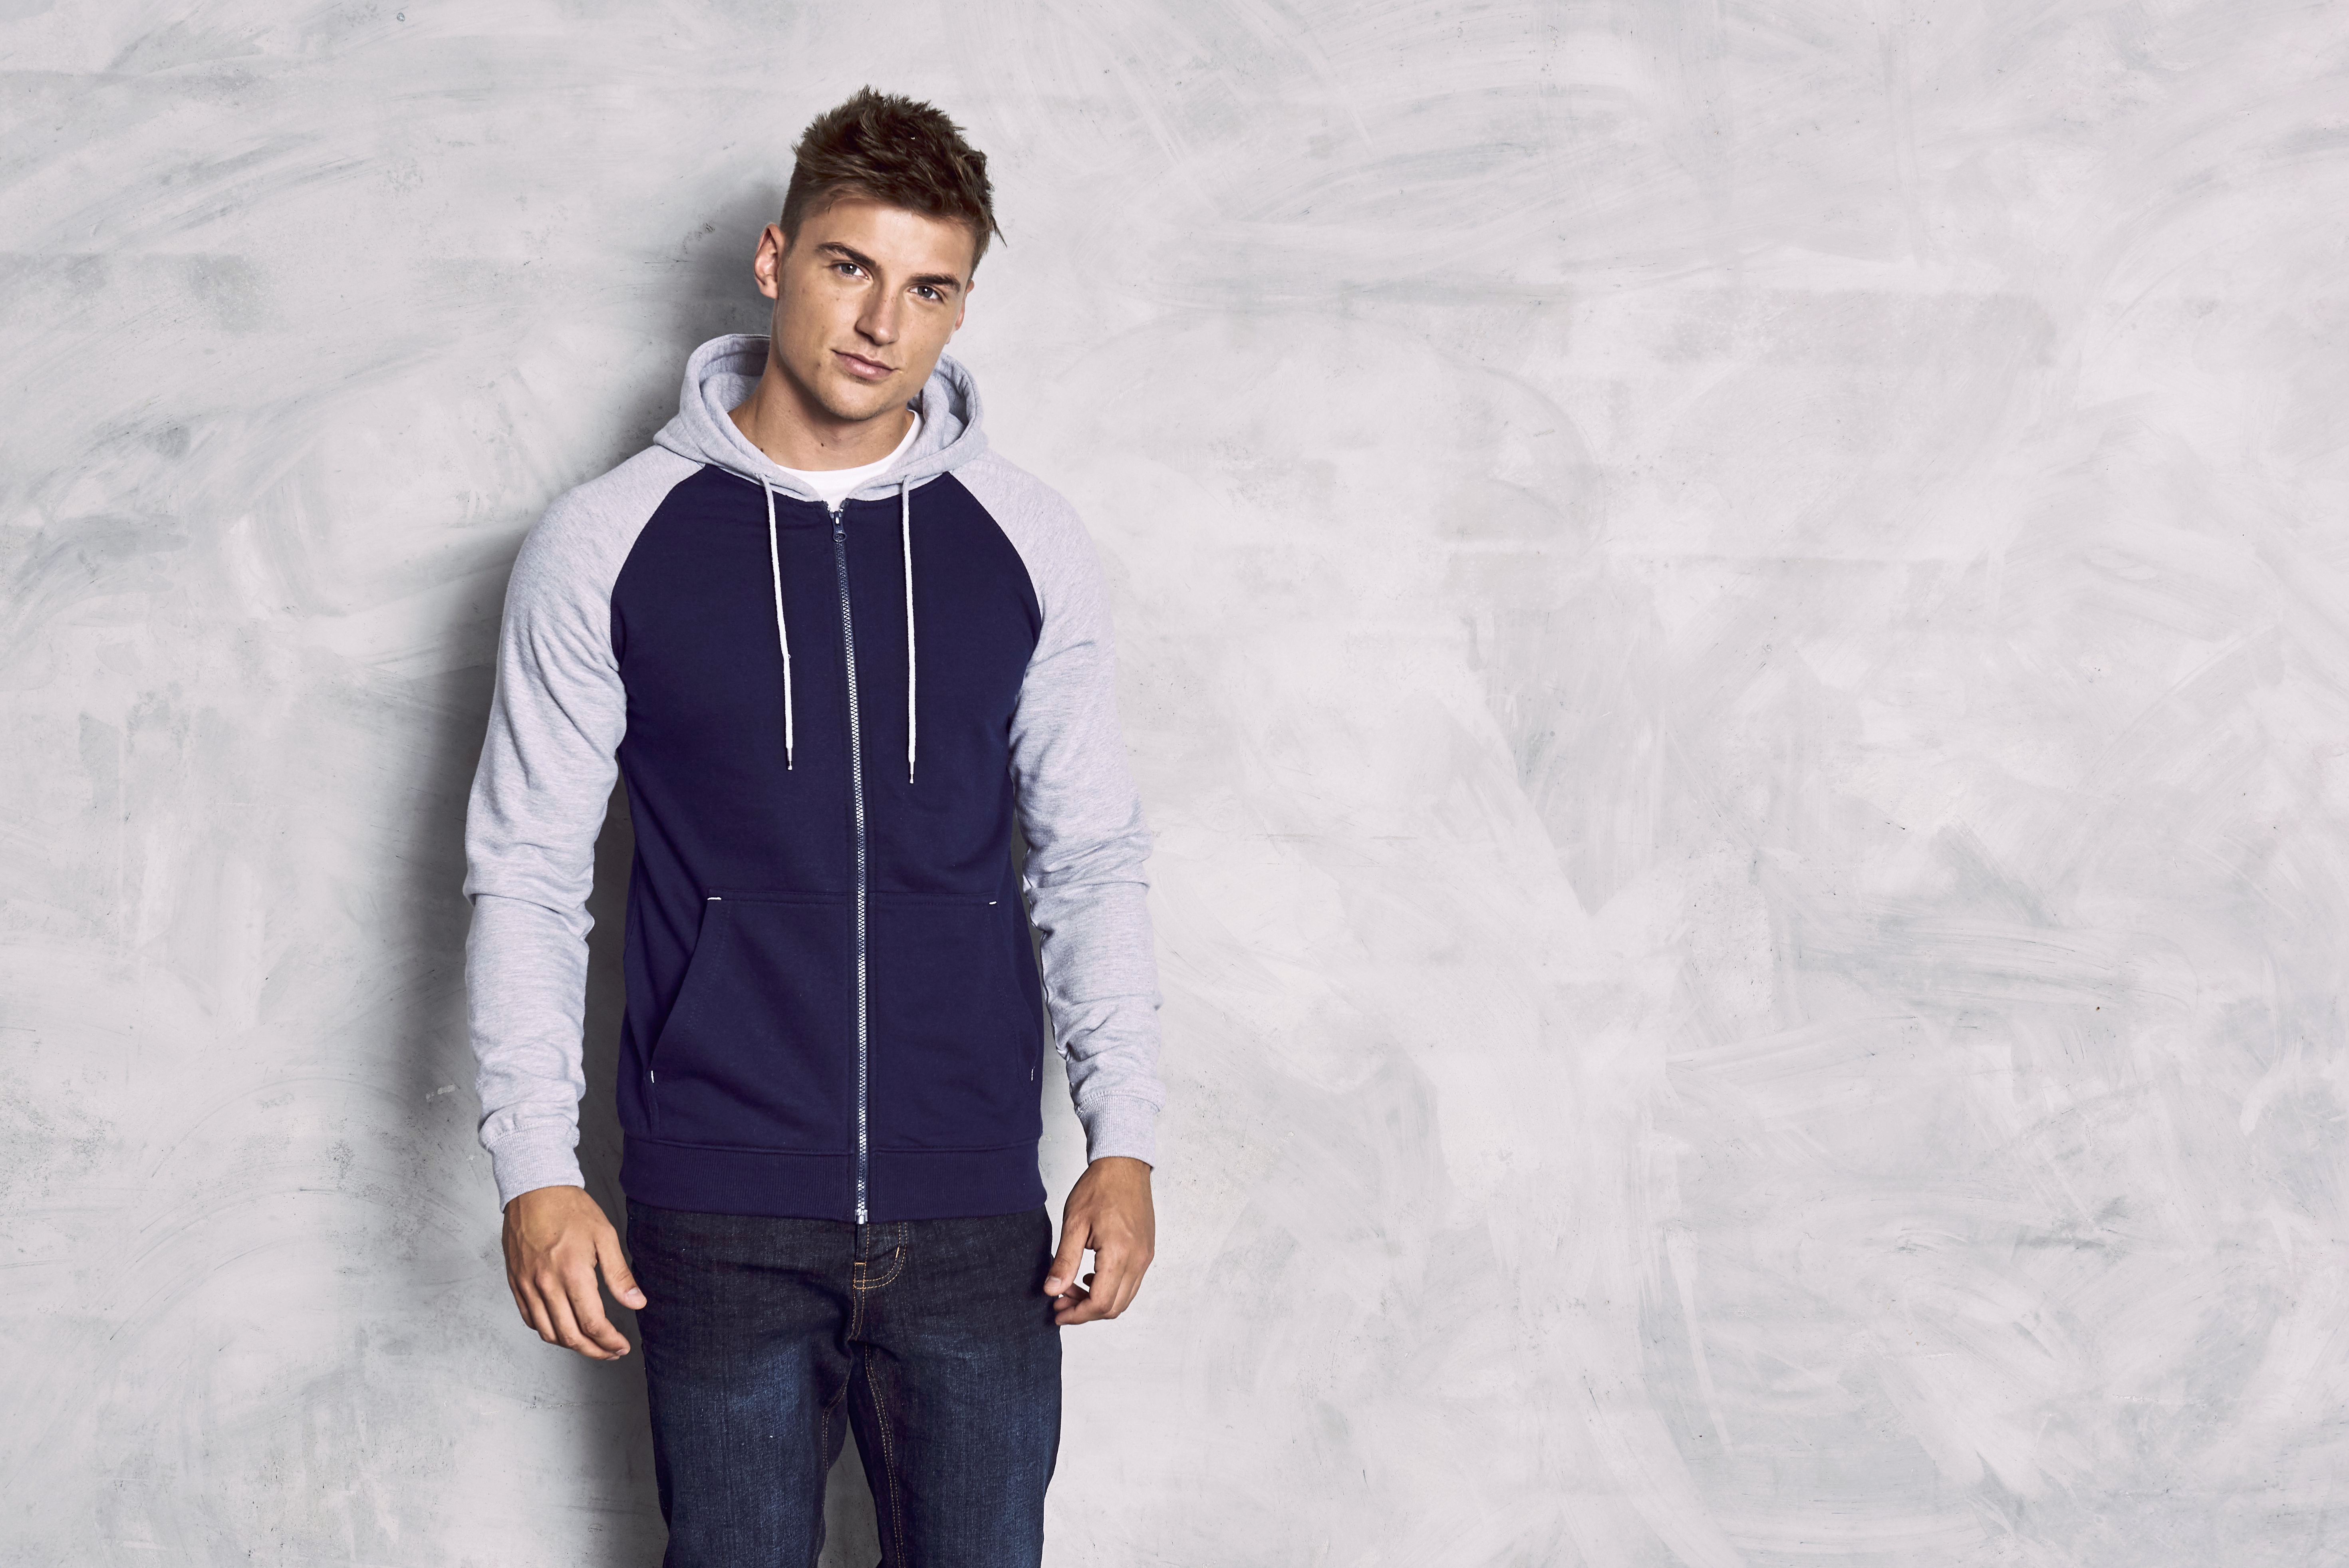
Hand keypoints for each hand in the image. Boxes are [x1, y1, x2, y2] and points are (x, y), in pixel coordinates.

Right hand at [501, 1184, 645, 1359]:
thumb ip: (619, 1275)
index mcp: (572, 1273)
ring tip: (590, 1344)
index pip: (592, 1324)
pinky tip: (563, 1327)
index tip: (621, 1346)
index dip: (609, 1342)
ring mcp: (527, 1286)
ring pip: (548, 1333)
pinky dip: (548, 1330)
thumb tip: (637, 1303)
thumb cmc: (570, 1209)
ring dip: (571, 1345)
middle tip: (611, 1352)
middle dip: (594, 1351)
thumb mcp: (605, 1236)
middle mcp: (546, 1285)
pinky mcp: (515, 1283)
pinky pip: (530, 1319)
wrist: (534, 1189)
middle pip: (570, 1336)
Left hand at [1044, 1156, 1154, 1324]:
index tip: (1057, 1312)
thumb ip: (1064, 1260)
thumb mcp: (1074, 1223)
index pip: (1100, 1303)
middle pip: (1115, 1307)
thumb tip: (1052, 1291)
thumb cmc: (1099, 1188)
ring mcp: (1145, 1256)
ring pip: (1124, 1298)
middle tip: (1061, 1301)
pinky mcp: (1146, 1251)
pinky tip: (1091, 1276)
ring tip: (1073, 1288)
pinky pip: (1131, 1283)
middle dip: (1085, 1311)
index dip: (1077, 1314)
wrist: (1124, 1165)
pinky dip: (1111, 1288)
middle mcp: (1138, 1259)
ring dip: (1098, 1301)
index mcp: (1119, 1253)